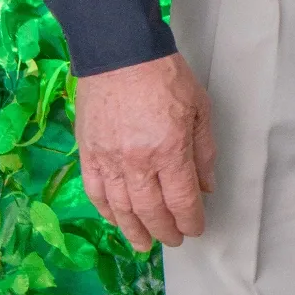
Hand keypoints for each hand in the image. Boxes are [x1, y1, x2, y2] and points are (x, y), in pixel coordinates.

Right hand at [74, 53, 215, 251]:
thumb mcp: (200, 109)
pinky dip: (106, 211)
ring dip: (134, 230)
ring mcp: (109, 159)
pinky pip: (95, 191)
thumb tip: (206, 188)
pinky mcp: (88, 152)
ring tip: (143, 243)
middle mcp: (138, 161)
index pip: (181, 201)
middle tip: (173, 240)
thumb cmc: (165, 76)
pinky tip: (117, 220)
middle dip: (165, 231)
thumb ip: (204, 152)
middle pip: (151, 211)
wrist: (119, 51)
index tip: (194, 229)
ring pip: (121, 208)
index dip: (189, 221)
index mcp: (170, 150)